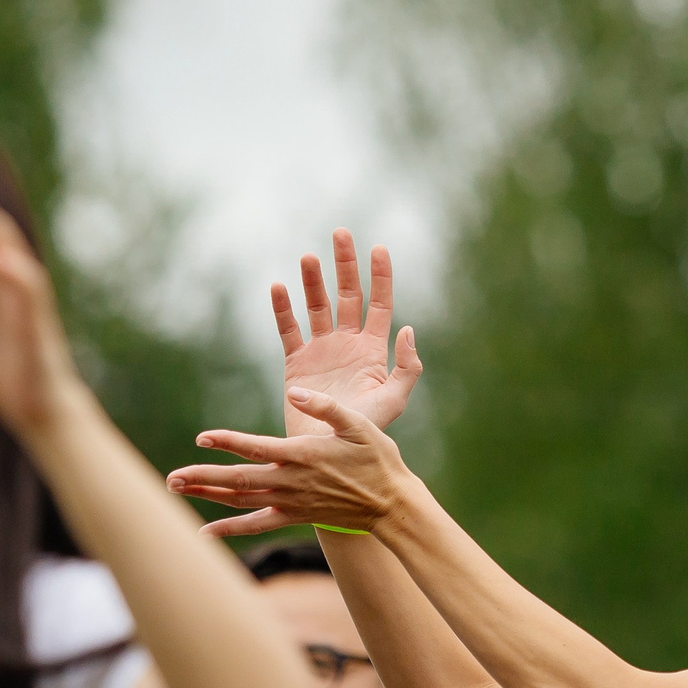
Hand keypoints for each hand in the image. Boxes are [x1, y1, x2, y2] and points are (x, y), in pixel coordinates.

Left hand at [170, 388, 415, 537]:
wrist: (392, 504)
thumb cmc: (378, 459)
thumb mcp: (359, 424)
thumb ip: (325, 407)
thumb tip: (294, 391)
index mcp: (303, 455)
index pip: (256, 448)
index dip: (228, 442)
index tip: (202, 438)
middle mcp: (291, 482)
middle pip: (238, 480)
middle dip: (202, 479)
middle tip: (169, 479)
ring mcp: (291, 502)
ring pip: (240, 501)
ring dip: (206, 496)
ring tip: (176, 490)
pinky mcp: (295, 516)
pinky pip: (256, 524)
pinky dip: (230, 530)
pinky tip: (205, 533)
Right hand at [271, 229, 422, 437]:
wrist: (329, 454)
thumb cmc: (365, 433)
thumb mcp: (394, 401)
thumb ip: (407, 368)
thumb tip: (407, 328)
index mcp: (373, 350)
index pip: (379, 304)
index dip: (380, 276)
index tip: (379, 248)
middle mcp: (347, 344)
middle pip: (347, 295)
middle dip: (345, 265)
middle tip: (341, 233)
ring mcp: (321, 351)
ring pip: (317, 306)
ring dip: (313, 281)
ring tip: (309, 257)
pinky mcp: (296, 362)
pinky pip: (289, 330)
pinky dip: (283, 309)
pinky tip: (279, 287)